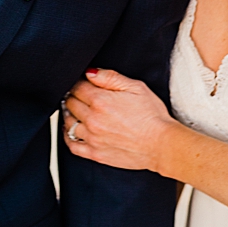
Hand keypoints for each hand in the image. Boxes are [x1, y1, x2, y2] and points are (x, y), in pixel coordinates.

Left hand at [62, 68, 176, 171]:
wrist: (160, 144)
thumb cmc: (152, 116)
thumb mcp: (137, 87)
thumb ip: (111, 77)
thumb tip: (91, 72)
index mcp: (101, 101)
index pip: (77, 87)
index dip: (79, 82)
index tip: (83, 83)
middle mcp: (92, 119)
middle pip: (70, 103)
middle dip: (73, 96)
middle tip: (79, 95)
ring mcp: (92, 138)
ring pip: (67, 123)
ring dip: (69, 114)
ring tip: (74, 110)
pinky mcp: (94, 153)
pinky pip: (71, 145)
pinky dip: (67, 136)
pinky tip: (71, 130)